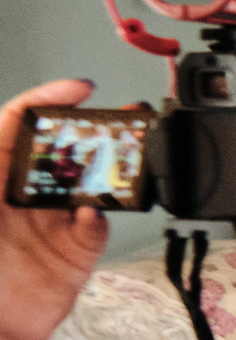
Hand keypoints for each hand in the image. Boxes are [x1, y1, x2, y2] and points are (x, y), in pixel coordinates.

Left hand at [0, 80, 111, 339]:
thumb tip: (9, 129)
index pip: (17, 125)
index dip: (47, 100)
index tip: (78, 89)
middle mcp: (21, 196)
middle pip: (61, 149)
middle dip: (89, 129)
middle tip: (118, 120)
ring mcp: (50, 222)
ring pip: (86, 181)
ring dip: (105, 169)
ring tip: (121, 160)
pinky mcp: (75, 250)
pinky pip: (98, 223)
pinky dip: (100, 216)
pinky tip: (92, 215)